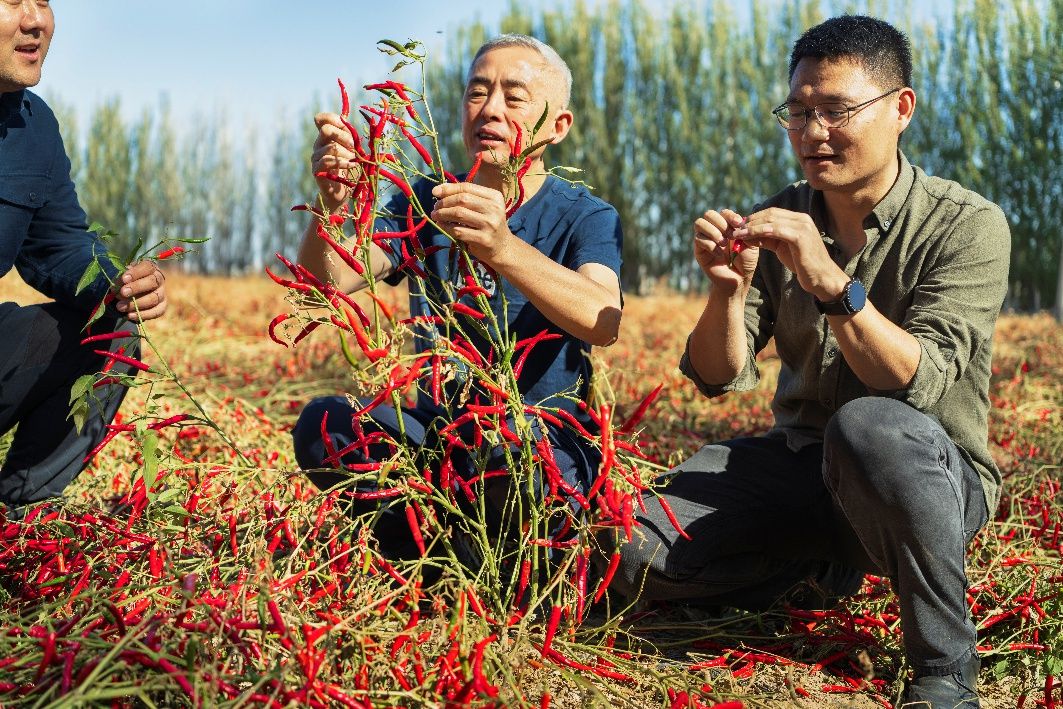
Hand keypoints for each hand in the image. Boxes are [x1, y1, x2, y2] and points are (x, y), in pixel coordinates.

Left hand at [114, 260, 166, 321]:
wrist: (128, 294)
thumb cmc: (124, 282)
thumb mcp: (121, 276)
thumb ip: (120, 278)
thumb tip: (119, 284)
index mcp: (150, 268)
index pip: (147, 267)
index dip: (136, 272)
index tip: (124, 278)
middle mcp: (159, 279)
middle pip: (152, 282)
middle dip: (137, 287)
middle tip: (122, 292)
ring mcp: (162, 293)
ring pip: (154, 298)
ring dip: (136, 303)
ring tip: (120, 307)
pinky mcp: (162, 306)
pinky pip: (157, 311)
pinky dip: (143, 314)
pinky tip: (130, 315)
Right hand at [311, 112, 359, 210]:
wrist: (340, 191)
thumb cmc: (348, 168)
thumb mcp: (351, 149)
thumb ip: (349, 135)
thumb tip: (348, 121)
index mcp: (326, 137)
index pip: (322, 119)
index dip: (334, 119)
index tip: (347, 130)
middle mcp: (318, 144)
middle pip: (325, 130)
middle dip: (344, 137)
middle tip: (354, 147)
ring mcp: (315, 157)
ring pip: (330, 147)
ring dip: (346, 153)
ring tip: (354, 160)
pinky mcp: (316, 169)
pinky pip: (327, 161)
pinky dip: (343, 163)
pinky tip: (351, 165)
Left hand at [430, 182, 513, 265]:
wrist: (502, 247)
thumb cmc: (488, 224)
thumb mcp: (483, 207)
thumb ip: (466, 197)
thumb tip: (439, 190)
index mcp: (494, 197)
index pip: (467, 188)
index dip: (449, 188)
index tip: (435, 191)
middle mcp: (494, 209)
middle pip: (462, 199)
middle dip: (444, 202)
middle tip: (435, 207)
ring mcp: (490, 224)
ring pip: (459, 214)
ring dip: (443, 214)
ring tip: (436, 216)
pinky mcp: (483, 239)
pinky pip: (458, 230)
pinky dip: (446, 227)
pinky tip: (441, 226)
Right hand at [693, 208, 757, 290]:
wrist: (738, 279)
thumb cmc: (746, 262)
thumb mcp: (751, 244)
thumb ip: (746, 231)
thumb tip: (739, 222)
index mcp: (727, 226)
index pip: (723, 213)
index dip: (729, 216)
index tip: (738, 223)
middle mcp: (714, 231)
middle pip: (708, 214)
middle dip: (720, 223)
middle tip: (730, 235)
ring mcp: (705, 240)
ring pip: (699, 223)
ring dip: (713, 231)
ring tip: (723, 243)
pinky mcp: (699, 251)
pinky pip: (698, 240)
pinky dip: (711, 245)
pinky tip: (720, 255)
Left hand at [733, 207, 847, 299]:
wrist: (821, 278)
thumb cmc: (802, 264)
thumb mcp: (782, 248)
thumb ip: (767, 239)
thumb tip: (747, 235)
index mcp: (799, 219)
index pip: (772, 212)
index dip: (754, 218)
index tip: (738, 226)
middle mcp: (802, 219)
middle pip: (769, 214)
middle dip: (750, 221)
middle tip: (733, 229)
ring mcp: (803, 226)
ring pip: (770, 220)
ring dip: (751, 226)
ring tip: (736, 234)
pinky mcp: (801, 237)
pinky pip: (775, 230)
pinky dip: (759, 232)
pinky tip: (747, 237)